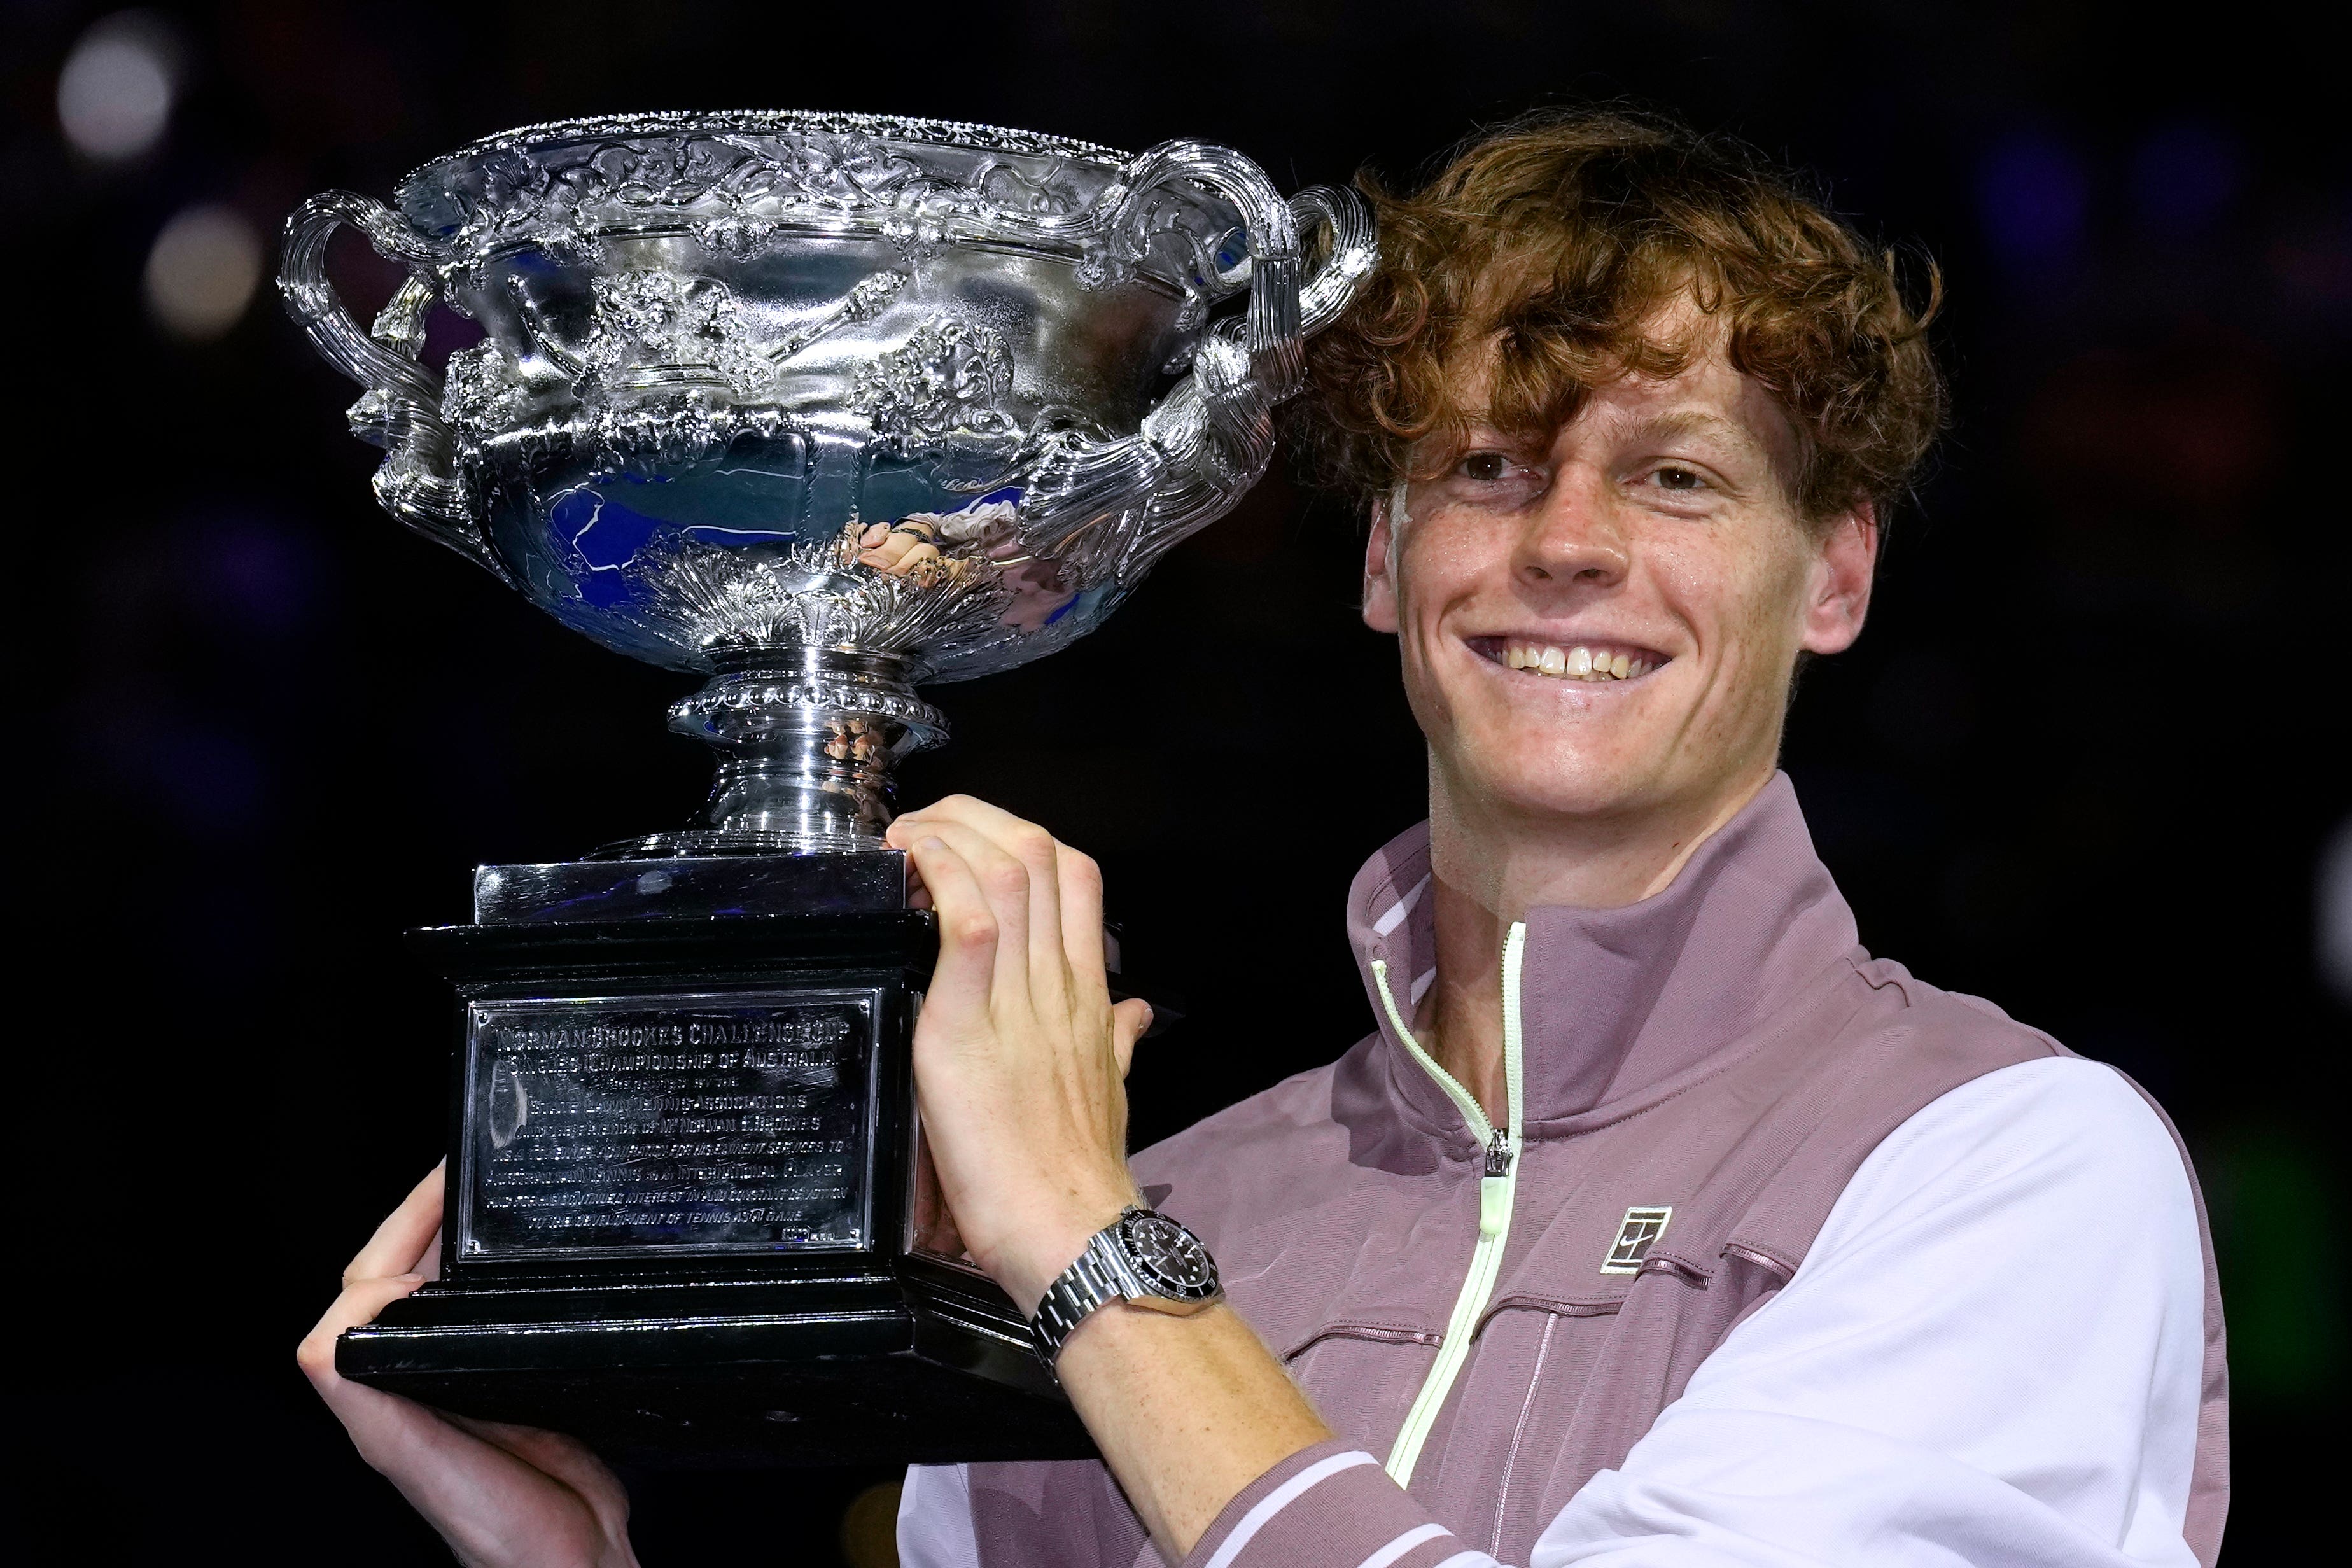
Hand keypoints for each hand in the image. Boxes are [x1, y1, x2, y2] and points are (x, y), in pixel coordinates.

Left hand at [298, 1165, 638, 1567]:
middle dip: (433, 1213)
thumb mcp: (409, 1454)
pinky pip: (500, 1316)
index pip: (369, 1280)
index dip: (401, 1221)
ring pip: (452, 1291)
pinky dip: (509, 1277)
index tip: (446, 1176)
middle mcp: (419, 1382)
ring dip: (468, 1240)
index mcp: (382, 1388)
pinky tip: (538, 1264)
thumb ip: (362, 1382)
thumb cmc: (496, 1529)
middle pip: (406, 1274)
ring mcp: (468, 1384)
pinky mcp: (516, 1389)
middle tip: (474, 1164)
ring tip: (501, 1196)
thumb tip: (359, 1293)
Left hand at [884, 796, 1152, 1314]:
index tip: (970, 843)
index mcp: (1085, 996)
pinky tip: (908, 873)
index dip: (1020, 837)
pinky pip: (968, 924)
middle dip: (973, 816)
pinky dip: (939, 881)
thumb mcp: (1109, 1091)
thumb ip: (1115, 1040)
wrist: (1073, 1234)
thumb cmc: (1081, 1175)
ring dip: (947, 835)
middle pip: (1037, 852)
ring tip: (904, 843)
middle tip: (921, 831)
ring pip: (1004, 870)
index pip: (1076, 876)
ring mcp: (1018, 1002)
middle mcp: (1059, 984)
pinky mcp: (968, 1030)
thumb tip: (1134, 1012)